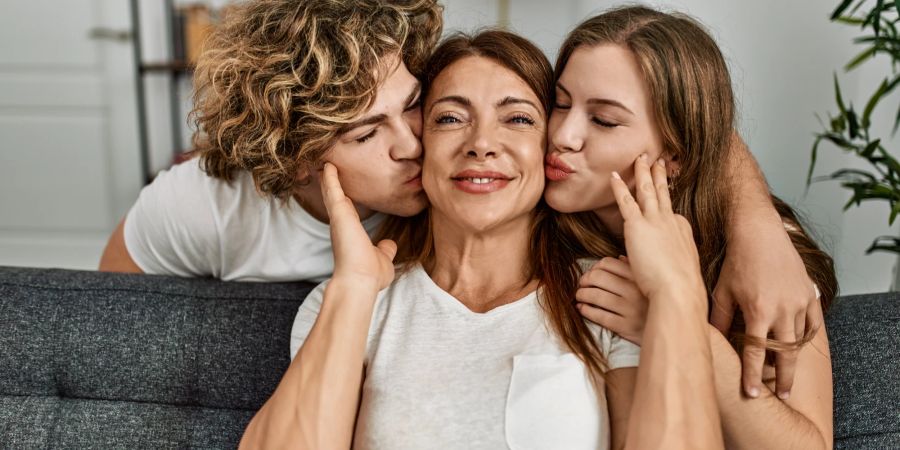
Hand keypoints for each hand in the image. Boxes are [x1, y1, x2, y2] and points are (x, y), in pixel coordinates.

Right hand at [321, 163, 396, 289]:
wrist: (362, 281)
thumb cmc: (371, 275)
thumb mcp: (383, 258)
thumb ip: (385, 249)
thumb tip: (389, 245)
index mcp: (351, 233)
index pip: (348, 211)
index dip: (346, 200)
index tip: (344, 189)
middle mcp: (342, 224)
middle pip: (336, 198)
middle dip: (332, 183)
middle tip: (328, 166)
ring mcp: (339, 218)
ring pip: (332, 192)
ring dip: (329, 177)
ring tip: (325, 160)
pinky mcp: (339, 213)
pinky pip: (333, 190)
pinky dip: (330, 177)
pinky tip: (328, 164)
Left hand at [576, 256, 647, 345]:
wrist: (670, 331)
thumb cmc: (654, 305)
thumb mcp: (649, 284)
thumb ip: (635, 269)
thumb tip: (619, 257)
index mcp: (640, 277)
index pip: (607, 263)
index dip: (594, 267)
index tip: (591, 274)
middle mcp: (635, 290)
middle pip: (597, 277)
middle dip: (584, 280)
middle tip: (582, 285)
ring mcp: (630, 309)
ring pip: (595, 296)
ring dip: (581, 294)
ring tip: (579, 296)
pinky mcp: (626, 326)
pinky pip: (599, 315)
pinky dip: (585, 310)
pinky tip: (582, 308)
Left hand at [610, 154, 705, 307]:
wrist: (678, 289)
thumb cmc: (680, 287)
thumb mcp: (680, 270)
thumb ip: (670, 262)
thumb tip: (660, 265)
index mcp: (681, 230)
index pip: (672, 214)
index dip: (667, 203)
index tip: (665, 193)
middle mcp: (671, 220)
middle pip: (664, 193)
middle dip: (660, 174)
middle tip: (658, 160)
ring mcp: (655, 220)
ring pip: (647, 189)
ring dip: (642, 172)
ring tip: (640, 157)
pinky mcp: (638, 225)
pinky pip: (626, 201)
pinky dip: (619, 187)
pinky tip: (613, 176)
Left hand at [712, 218, 817, 400]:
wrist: (760, 233)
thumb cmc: (737, 261)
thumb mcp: (722, 291)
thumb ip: (718, 319)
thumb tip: (709, 342)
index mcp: (759, 310)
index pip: (756, 352)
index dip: (753, 375)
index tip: (750, 394)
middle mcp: (783, 309)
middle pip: (785, 353)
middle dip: (783, 377)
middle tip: (781, 396)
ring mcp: (801, 301)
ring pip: (800, 340)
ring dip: (794, 359)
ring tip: (788, 375)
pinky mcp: (810, 293)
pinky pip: (814, 323)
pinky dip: (808, 337)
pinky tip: (801, 348)